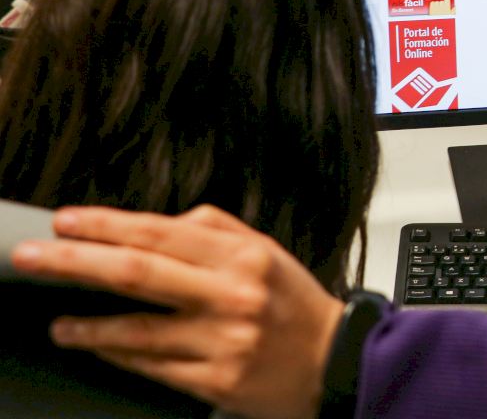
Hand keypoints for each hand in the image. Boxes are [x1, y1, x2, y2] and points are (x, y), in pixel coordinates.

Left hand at [10, 205, 344, 418]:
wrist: (336, 361)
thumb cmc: (295, 304)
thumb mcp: (265, 250)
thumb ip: (214, 229)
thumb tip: (159, 222)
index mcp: (243, 255)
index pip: (159, 231)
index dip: (105, 225)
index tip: (65, 222)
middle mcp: (232, 294)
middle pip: (137, 272)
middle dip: (75, 262)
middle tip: (32, 257)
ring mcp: (223, 341)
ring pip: (138, 330)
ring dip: (86, 325)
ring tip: (58, 323)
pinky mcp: (218, 381)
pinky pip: (153, 367)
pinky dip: (118, 355)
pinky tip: (98, 346)